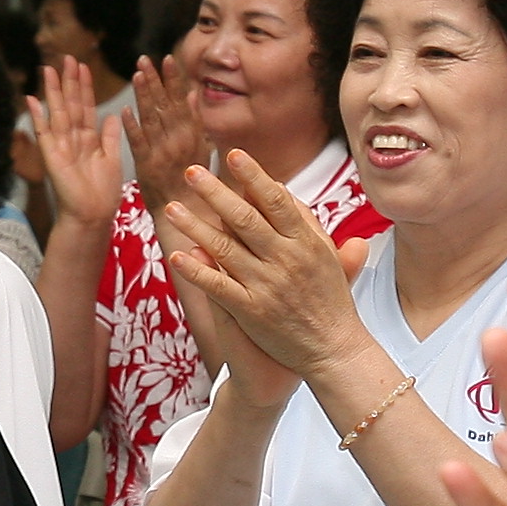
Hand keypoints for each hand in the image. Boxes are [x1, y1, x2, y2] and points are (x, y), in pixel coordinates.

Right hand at [30, 59, 125, 229]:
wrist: (92, 215)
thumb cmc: (103, 193)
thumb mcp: (112, 159)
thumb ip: (110, 136)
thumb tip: (113, 114)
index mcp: (89, 139)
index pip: (86, 106)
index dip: (84, 86)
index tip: (84, 66)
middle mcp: (73, 139)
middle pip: (70, 104)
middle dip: (68, 81)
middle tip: (67, 58)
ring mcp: (60, 146)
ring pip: (57, 112)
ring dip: (53, 91)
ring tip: (49, 69)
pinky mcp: (51, 156)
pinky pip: (43, 133)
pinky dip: (37, 117)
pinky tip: (31, 99)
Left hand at [125, 53, 209, 201]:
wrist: (184, 210)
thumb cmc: (193, 178)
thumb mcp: (201, 147)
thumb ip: (196, 120)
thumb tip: (192, 93)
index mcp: (192, 134)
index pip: (182, 101)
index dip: (174, 80)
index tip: (167, 59)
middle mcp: (178, 141)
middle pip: (165, 106)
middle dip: (155, 81)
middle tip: (144, 60)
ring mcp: (161, 153)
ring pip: (151, 120)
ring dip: (143, 97)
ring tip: (136, 75)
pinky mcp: (146, 166)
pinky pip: (138, 144)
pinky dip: (132, 127)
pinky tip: (124, 111)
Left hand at [161, 148, 374, 393]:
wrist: (334, 350)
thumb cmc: (330, 300)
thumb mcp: (327, 255)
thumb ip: (305, 221)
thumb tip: (278, 187)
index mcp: (306, 242)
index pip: (276, 201)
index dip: (253, 176)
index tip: (233, 155)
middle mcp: (286, 260)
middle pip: (245, 218)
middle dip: (216, 192)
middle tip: (191, 171)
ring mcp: (267, 286)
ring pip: (225, 249)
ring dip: (195, 226)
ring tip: (172, 209)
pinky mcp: (252, 312)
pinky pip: (218, 287)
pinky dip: (197, 271)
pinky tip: (176, 256)